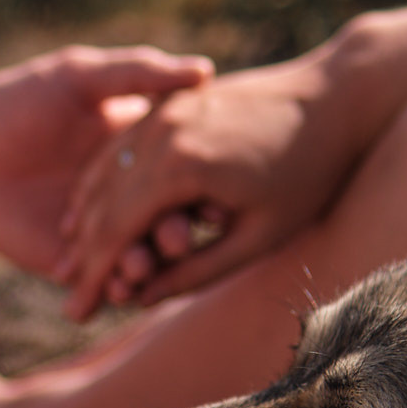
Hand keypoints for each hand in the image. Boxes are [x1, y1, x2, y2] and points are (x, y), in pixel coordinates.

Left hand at [0, 44, 211, 272]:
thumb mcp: (79, 76)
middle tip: (179, 240)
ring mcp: (102, 231)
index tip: (217, 196)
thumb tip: (206, 70)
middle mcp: (127, 193)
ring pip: (137, 255)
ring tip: (142, 267)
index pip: (183, 171)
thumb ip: (138, 73)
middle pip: (165, 219)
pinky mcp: (72, 263)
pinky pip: (101, 282)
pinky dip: (112, 288)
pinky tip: (116, 288)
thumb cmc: (14, 102)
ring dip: (146, 265)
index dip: (200, 184)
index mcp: (137, 150)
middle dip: (174, 232)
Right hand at [54, 55, 356, 319]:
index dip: (95, 276)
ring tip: (69, 262)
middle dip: (83, 255)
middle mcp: (161, 132)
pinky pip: (121, 146)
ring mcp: (163, 111)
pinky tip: (92, 209)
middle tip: (71, 298)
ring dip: (83, 217)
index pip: (117, 230)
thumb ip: (199, 270)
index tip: (78, 311)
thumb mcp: (260, 236)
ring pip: (104, 170)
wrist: (336, 96)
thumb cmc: (309, 173)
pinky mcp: (171, 102)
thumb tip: (144, 298)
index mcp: (181, 166)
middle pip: (102, 202)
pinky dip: (101, 181)